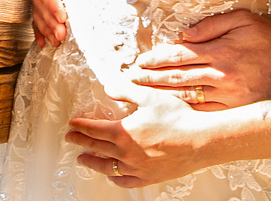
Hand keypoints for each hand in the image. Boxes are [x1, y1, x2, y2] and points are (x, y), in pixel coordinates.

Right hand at [27, 0, 67, 46]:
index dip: (53, 4)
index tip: (64, 17)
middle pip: (40, 3)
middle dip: (51, 22)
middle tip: (62, 36)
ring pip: (38, 11)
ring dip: (47, 28)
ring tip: (56, 42)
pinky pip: (35, 14)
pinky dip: (39, 29)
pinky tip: (43, 42)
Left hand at [66, 94, 204, 186]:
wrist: (199, 141)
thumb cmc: (177, 117)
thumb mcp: (149, 96)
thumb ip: (125, 91)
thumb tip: (108, 87)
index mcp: (123, 133)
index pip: (94, 130)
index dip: (81, 126)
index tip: (72, 124)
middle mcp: (126, 153)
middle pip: (97, 148)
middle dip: (81, 142)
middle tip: (70, 138)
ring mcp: (137, 168)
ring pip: (107, 167)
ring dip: (92, 162)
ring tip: (83, 159)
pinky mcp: (149, 178)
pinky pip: (126, 181)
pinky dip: (115, 178)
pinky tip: (112, 175)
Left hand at [130, 9, 270, 108]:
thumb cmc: (266, 38)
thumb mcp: (242, 20)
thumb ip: (211, 26)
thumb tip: (183, 35)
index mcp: (220, 52)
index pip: (179, 56)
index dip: (156, 59)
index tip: (139, 61)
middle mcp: (221, 76)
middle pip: (178, 78)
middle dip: (151, 79)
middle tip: (131, 80)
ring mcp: (228, 96)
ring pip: (188, 97)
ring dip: (162, 97)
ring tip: (142, 96)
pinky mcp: (235, 109)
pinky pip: (204, 112)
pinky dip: (184, 111)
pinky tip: (169, 110)